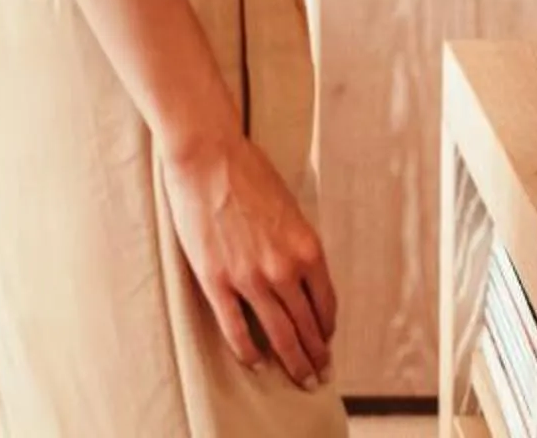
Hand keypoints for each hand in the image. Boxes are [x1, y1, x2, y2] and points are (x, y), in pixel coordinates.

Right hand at [162, 131, 336, 389]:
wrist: (208, 157)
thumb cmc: (249, 173)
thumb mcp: (290, 209)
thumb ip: (297, 245)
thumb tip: (301, 275)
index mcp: (307, 249)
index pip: (325, 304)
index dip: (327, 328)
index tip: (327, 341)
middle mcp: (284, 270)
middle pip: (305, 327)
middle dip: (316, 355)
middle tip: (320, 374)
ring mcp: (250, 279)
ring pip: (278, 335)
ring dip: (292, 362)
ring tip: (299, 379)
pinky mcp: (217, 282)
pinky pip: (237, 329)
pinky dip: (248, 351)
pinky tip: (254, 362)